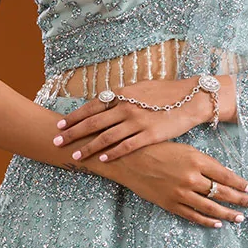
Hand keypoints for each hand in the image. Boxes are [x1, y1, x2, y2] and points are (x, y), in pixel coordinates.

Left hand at [51, 76, 234, 163]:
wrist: (190, 98)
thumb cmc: (164, 93)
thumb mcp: (139, 89)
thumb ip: (120, 97)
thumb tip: (103, 102)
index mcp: (122, 94)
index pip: (92, 107)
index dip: (74, 117)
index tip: (59, 125)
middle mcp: (126, 107)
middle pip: (93, 122)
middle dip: (73, 133)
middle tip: (57, 142)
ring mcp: (138, 121)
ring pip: (107, 136)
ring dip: (89, 147)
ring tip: (76, 155)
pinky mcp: (150, 135)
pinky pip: (127, 146)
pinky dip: (113, 153)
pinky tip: (102, 159)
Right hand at [100, 143, 247, 227]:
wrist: (129, 159)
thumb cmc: (157, 149)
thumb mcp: (184, 149)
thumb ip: (204, 162)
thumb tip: (225, 174)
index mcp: (197, 160)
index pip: (226, 175)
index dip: (240, 184)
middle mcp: (191, 177)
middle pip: (222, 192)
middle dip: (240, 200)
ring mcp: (181, 192)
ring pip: (210, 207)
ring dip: (228, 213)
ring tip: (240, 218)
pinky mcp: (170, 203)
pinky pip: (193, 215)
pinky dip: (207, 221)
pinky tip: (218, 224)